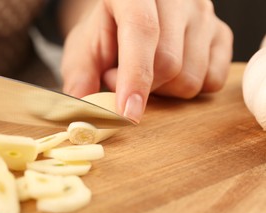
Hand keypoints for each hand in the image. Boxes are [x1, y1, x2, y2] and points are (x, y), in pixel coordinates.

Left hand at [61, 0, 232, 122]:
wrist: (129, 17)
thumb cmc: (105, 33)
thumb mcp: (83, 50)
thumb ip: (79, 77)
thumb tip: (84, 106)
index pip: (141, 30)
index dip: (134, 76)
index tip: (127, 112)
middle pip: (169, 63)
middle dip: (142, 87)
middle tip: (118, 78)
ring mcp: (203, 12)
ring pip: (191, 77)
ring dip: (163, 90)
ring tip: (144, 72)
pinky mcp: (221, 33)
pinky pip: (212, 81)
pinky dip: (186, 90)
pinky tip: (168, 74)